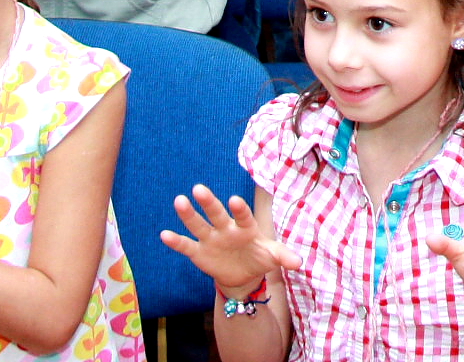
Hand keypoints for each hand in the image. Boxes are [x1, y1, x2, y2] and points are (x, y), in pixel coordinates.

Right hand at [160, 186, 300, 294]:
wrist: (242, 274)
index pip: (243, 216)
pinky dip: (176, 241)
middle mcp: (226, 229)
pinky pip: (186, 245)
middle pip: (216, 214)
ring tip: (179, 201)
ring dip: (189, 214)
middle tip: (199, 188)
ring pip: (198, 225)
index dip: (239, 209)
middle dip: (209, 203)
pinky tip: (164, 234)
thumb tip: (299, 263)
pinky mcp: (199, 252)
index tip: (235, 200)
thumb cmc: (259, 257)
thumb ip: (283, 256)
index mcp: (246, 228)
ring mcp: (211, 239)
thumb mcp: (272, 257)